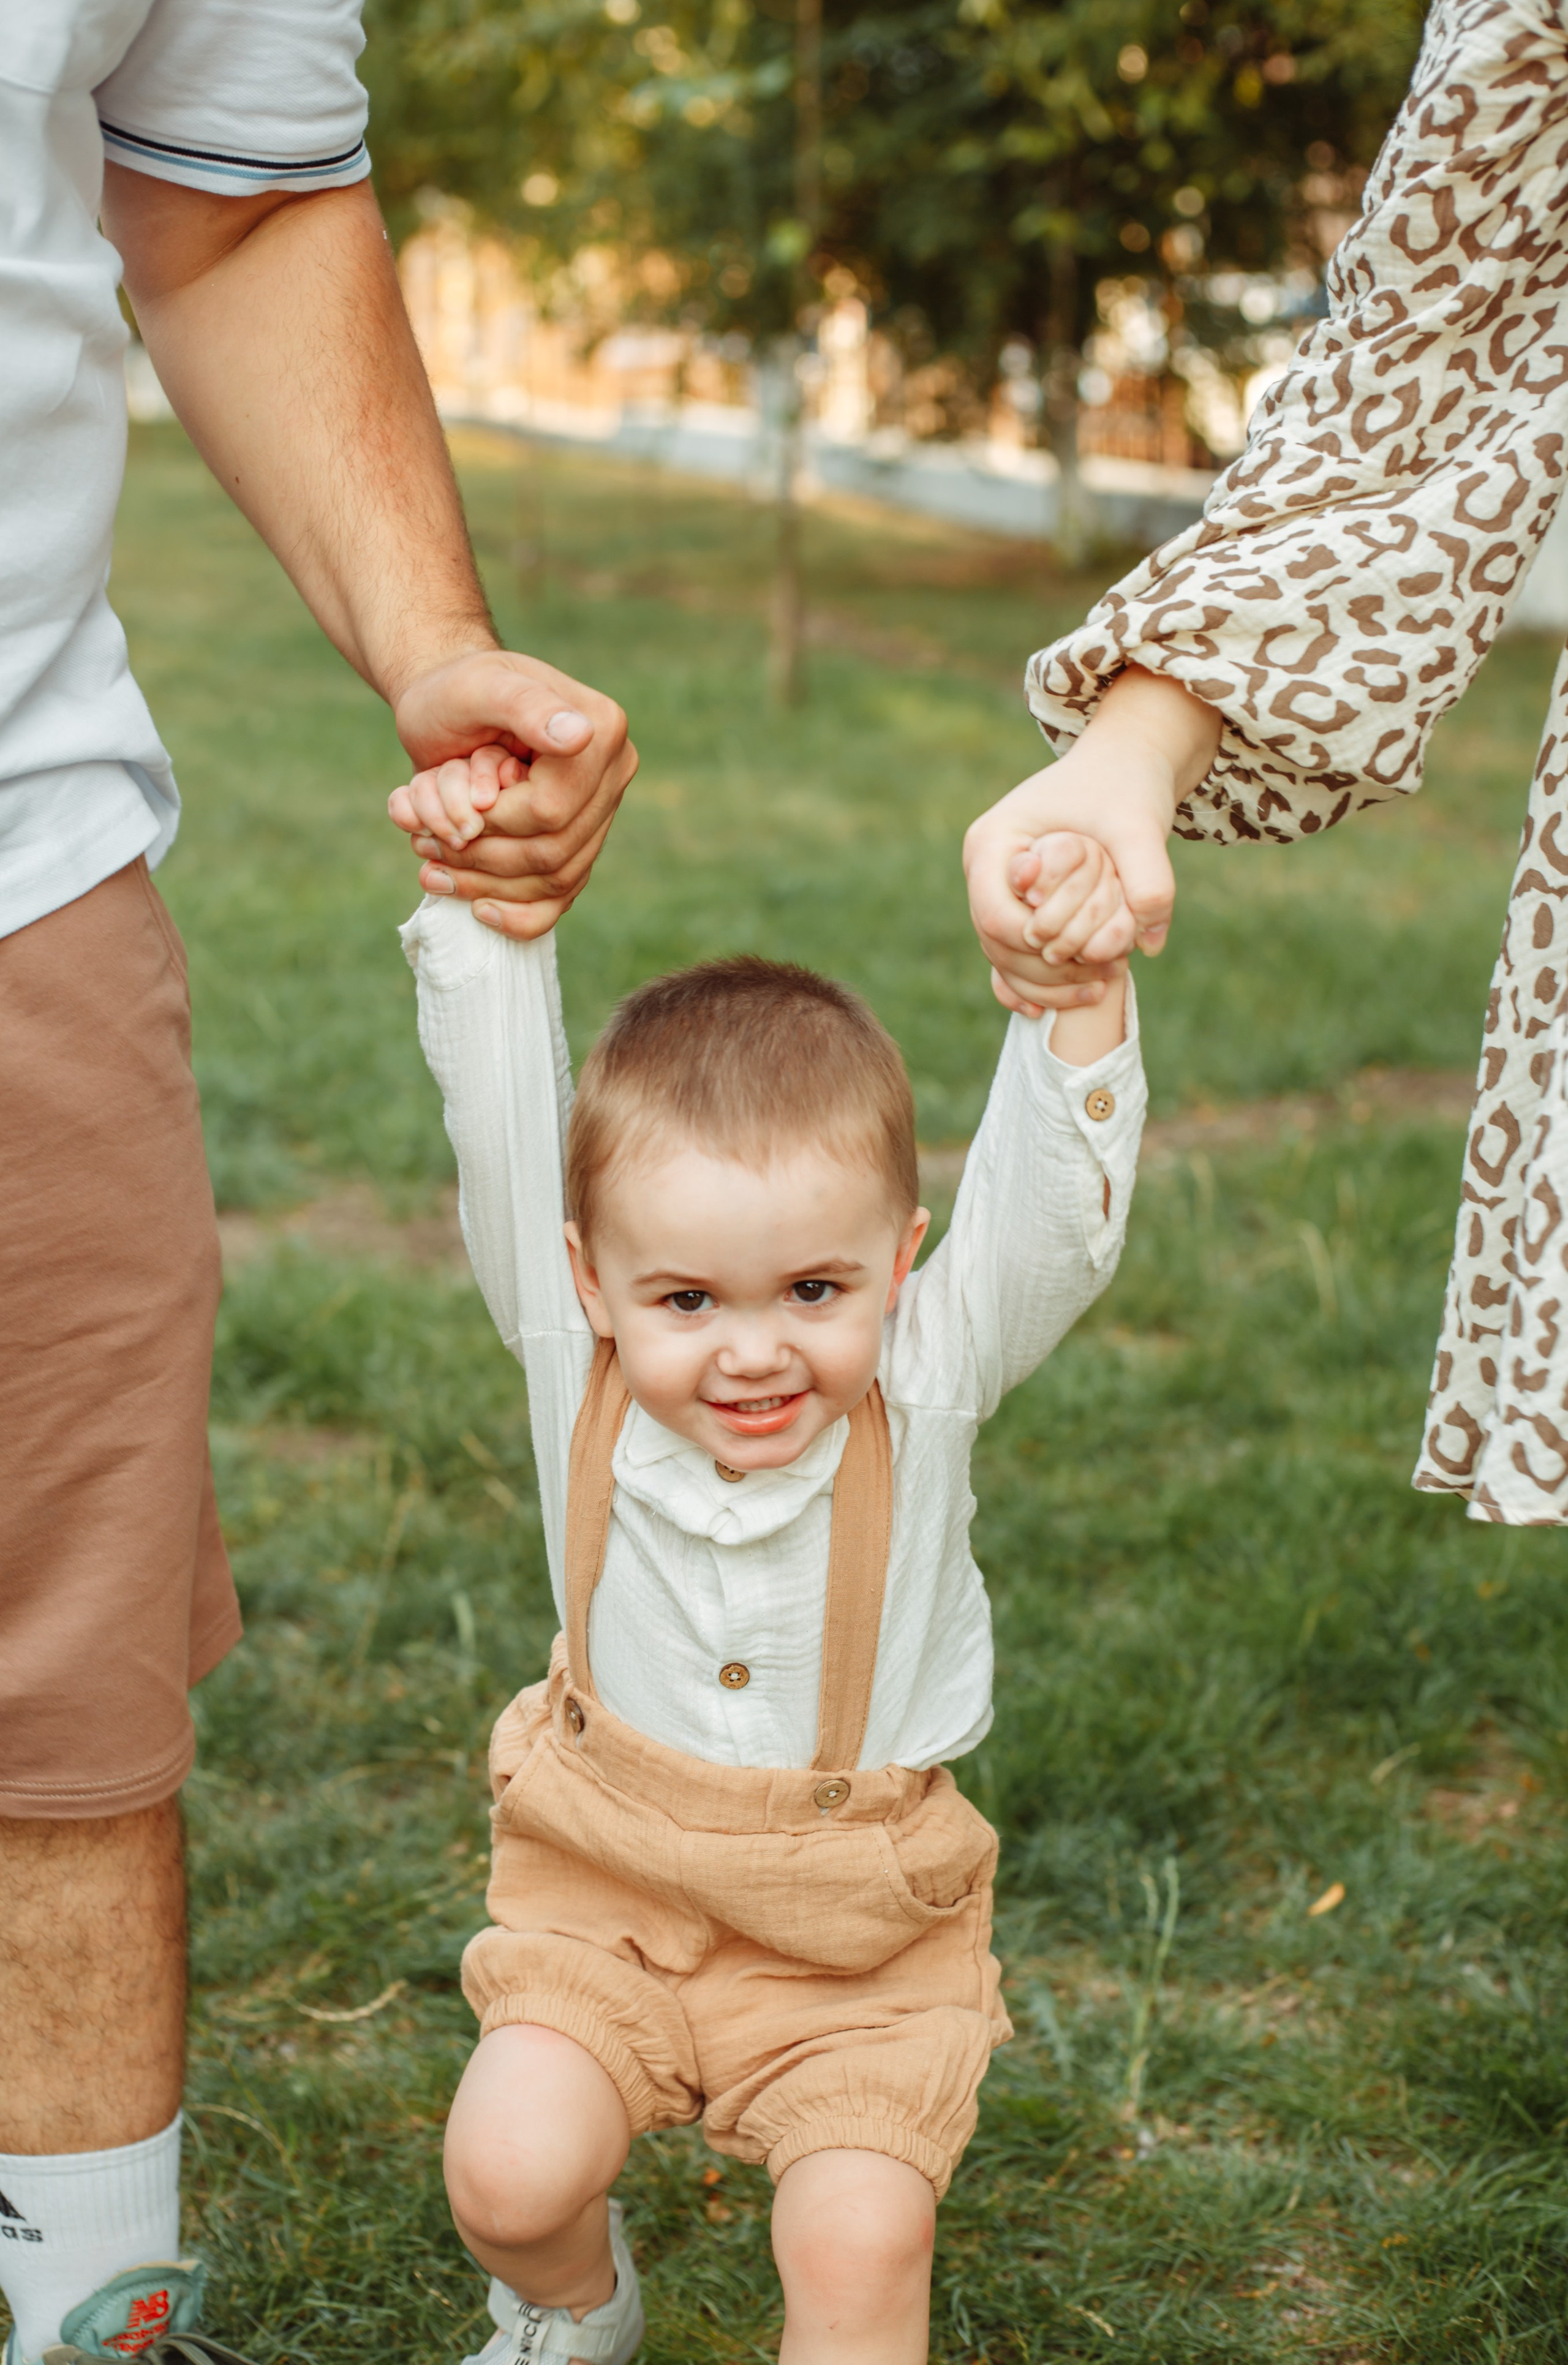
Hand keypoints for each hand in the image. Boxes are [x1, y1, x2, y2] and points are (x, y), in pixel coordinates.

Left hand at [389, 650, 638, 937]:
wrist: (451, 710)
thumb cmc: (456, 691)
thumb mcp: (477, 686)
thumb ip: (525, 706)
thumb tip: (580, 736)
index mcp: (602, 732)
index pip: (551, 811)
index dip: (494, 823)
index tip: (453, 806)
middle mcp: (613, 774)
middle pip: (555, 853)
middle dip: (484, 857)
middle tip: (424, 844)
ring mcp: (601, 815)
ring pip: (556, 882)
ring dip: (488, 886)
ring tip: (432, 870)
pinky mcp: (580, 845)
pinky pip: (561, 901)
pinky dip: (519, 916)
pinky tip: (478, 910)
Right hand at [964, 665, 1219, 1014]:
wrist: (1126, 764)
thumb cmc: (1126, 785)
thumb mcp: (1139, 824)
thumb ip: (1148, 877)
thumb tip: (1148, 944)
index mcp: (995, 841)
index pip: (996, 916)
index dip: (1037, 945)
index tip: (1089, 954)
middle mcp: (986, 869)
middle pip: (996, 944)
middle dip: (1046, 971)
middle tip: (1105, 980)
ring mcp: (997, 889)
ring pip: (1004, 957)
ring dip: (1048, 982)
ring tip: (1102, 988)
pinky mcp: (1018, 903)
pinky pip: (1013, 955)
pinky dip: (1036, 981)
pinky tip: (1061, 1004)